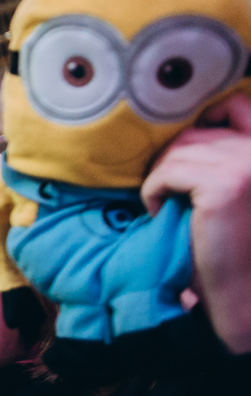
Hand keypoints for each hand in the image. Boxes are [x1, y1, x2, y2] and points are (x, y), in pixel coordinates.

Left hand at [141, 94, 250, 352]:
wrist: (242, 292)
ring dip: (161, 178)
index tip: (184, 155)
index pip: (237, 103)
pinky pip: (166, 173)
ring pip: (177, 151)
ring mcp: (249, 164)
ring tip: (170, 208)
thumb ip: (221, 151)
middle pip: (195, 131)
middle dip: (172, 161)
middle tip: (170, 195)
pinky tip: (163, 214)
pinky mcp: (225, 186)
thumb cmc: (229, 240)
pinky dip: (153, 192)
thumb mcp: (231, 184)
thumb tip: (176, 119)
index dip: (204, 120)